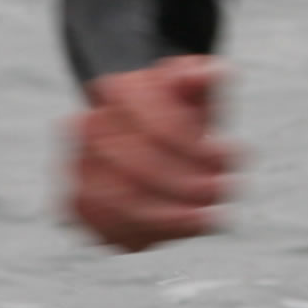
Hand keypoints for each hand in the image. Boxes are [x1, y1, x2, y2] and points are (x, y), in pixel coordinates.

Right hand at [66, 55, 241, 251]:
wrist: (142, 125)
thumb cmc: (176, 105)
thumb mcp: (195, 81)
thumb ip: (205, 75)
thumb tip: (203, 75)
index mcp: (118, 90)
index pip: (156, 127)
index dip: (195, 147)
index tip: (229, 154)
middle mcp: (88, 128)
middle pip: (136, 168)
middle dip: (185, 184)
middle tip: (221, 189)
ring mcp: (79, 167)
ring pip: (118, 203)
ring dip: (168, 215)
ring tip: (207, 215)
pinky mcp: (78, 204)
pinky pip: (105, 227)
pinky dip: (147, 232)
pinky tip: (181, 227)